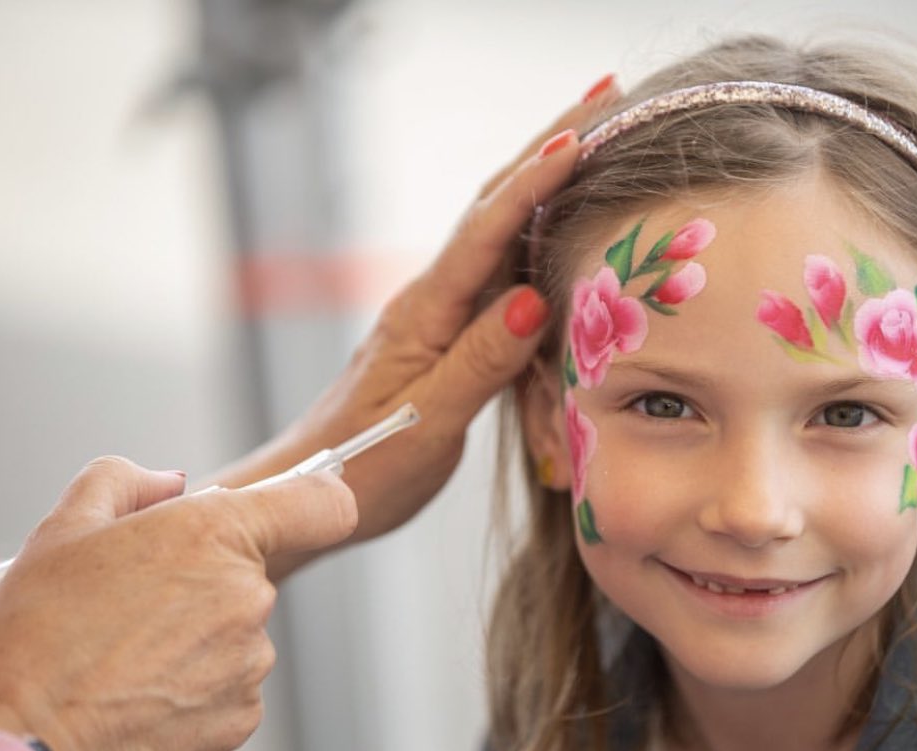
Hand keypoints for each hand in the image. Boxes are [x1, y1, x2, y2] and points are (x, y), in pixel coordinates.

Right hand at [0, 455, 356, 750]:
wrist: (26, 743)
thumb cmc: (39, 639)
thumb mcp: (65, 527)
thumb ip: (125, 482)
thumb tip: (167, 483)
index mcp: (214, 534)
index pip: (319, 504)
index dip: (318, 500)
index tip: (305, 507)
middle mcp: (246, 594)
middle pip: (249, 573)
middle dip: (202, 582)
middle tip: (135, 605)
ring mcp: (249, 660)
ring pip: (236, 633)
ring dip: (196, 640)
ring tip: (127, 657)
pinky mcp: (242, 716)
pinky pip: (229, 686)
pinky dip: (195, 688)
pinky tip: (142, 692)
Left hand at [211, 77, 620, 573]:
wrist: (312, 487)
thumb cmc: (361, 466)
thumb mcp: (425, 423)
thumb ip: (479, 361)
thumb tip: (533, 297)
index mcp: (425, 313)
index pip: (485, 232)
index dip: (532, 183)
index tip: (580, 138)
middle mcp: (434, 299)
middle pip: (494, 206)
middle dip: (546, 148)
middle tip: (604, 97)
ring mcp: (442, 313)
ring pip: (502, 232)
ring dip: (546, 181)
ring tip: (596, 138)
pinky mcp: (452, 334)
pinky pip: (503, 273)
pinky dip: (538, 234)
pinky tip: (564, 223)